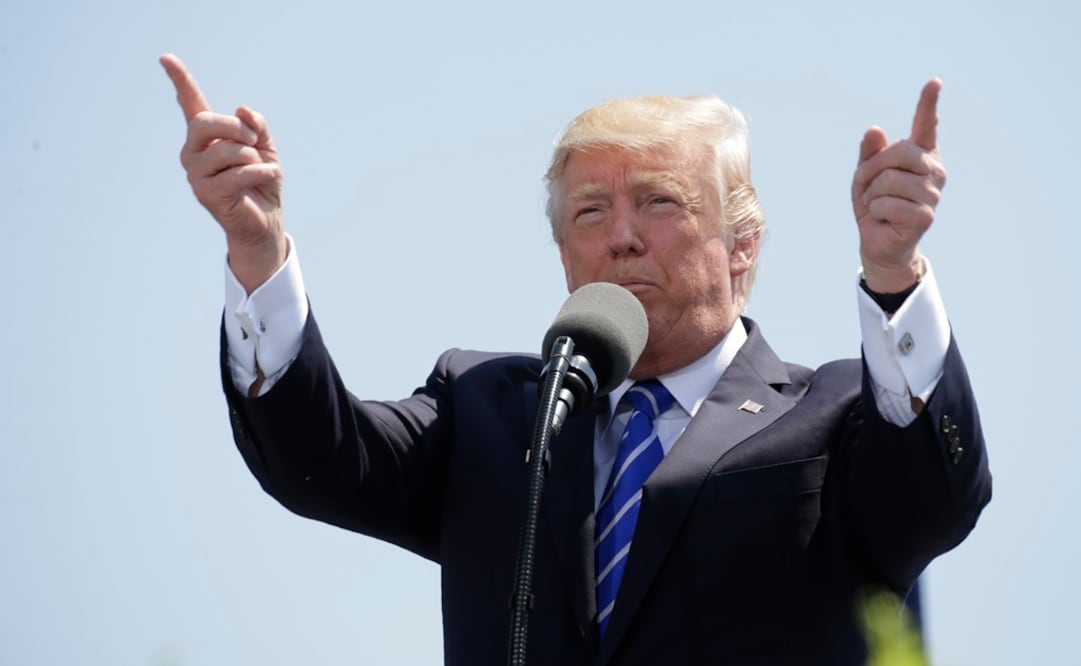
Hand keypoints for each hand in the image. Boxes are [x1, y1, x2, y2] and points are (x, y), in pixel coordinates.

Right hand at [160, 53, 285, 292]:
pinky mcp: (206, 194)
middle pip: (205, 123)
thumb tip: (242, 109)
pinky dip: (261, 172)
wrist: (267, 219)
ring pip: (226, 150)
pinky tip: (268, 177)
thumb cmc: (262, 181)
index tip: (166, 57)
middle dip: (236, 129)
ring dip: (253, 157)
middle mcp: (194, 152)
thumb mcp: (265, 146)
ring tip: (260, 169)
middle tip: (254, 142)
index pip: (190, 103)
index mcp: (207, 136)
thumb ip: (255, 125)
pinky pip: (238, 173)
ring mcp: (196, 174)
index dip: (179, 80)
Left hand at [852, 79, 947, 292]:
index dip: (928, 104)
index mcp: (920, 157)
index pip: (925, 126)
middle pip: (900, 152)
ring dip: (872, 194)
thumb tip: (875, 129)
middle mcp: (933, 171)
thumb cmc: (875, 204)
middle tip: (869, 186)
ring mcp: (932, 193)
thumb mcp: (865, 176)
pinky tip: (885, 219)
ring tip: (879, 205)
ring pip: (890, 180)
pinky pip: (887, 203)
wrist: (879, 243)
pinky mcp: (926, 215)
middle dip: (873, 168)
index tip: (934, 82)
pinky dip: (876, 211)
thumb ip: (869, 153)